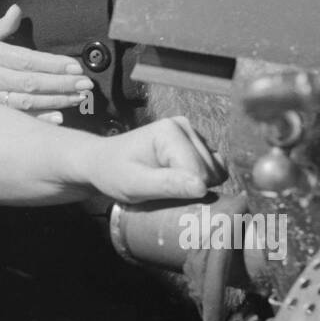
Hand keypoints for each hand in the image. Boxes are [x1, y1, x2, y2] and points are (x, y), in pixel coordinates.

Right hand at [0, 4, 91, 123]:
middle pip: (33, 82)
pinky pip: (18, 117)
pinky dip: (38, 119)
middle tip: (87, 85)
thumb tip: (17, 9)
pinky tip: (58, 119)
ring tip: (79, 98)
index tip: (75, 66)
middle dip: (62, 84)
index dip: (53, 64)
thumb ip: (1, 25)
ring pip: (29, 101)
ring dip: (56, 101)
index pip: (28, 60)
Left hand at [86, 117, 225, 204]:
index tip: (157, 193)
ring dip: (196, 186)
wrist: (103, 162)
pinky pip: (215, 169)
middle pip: (211, 172)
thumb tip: (202, 188)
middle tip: (160, 190)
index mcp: (171, 131)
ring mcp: (193, 134)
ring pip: (216, 171)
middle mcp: (186, 127)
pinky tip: (179, 182)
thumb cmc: (114, 173)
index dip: (184, 193)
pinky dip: (202, 181)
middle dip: (190, 189)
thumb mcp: (134, 184)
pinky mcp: (196, 145)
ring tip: (167, 185)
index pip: (199, 173)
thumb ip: (167, 185)